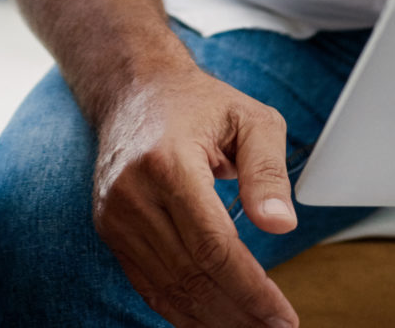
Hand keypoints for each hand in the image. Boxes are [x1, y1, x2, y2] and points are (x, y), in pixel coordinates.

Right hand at [88, 64, 299, 327]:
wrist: (133, 90)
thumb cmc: (197, 102)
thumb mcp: (249, 119)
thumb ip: (268, 171)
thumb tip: (281, 225)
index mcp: (167, 162)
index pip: (213, 246)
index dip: (251, 289)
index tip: (283, 316)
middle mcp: (132, 193)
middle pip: (191, 274)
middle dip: (239, 313)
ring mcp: (115, 215)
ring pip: (169, 288)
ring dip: (214, 319)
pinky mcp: (110, 229)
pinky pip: (148, 284)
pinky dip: (181, 311)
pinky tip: (214, 322)